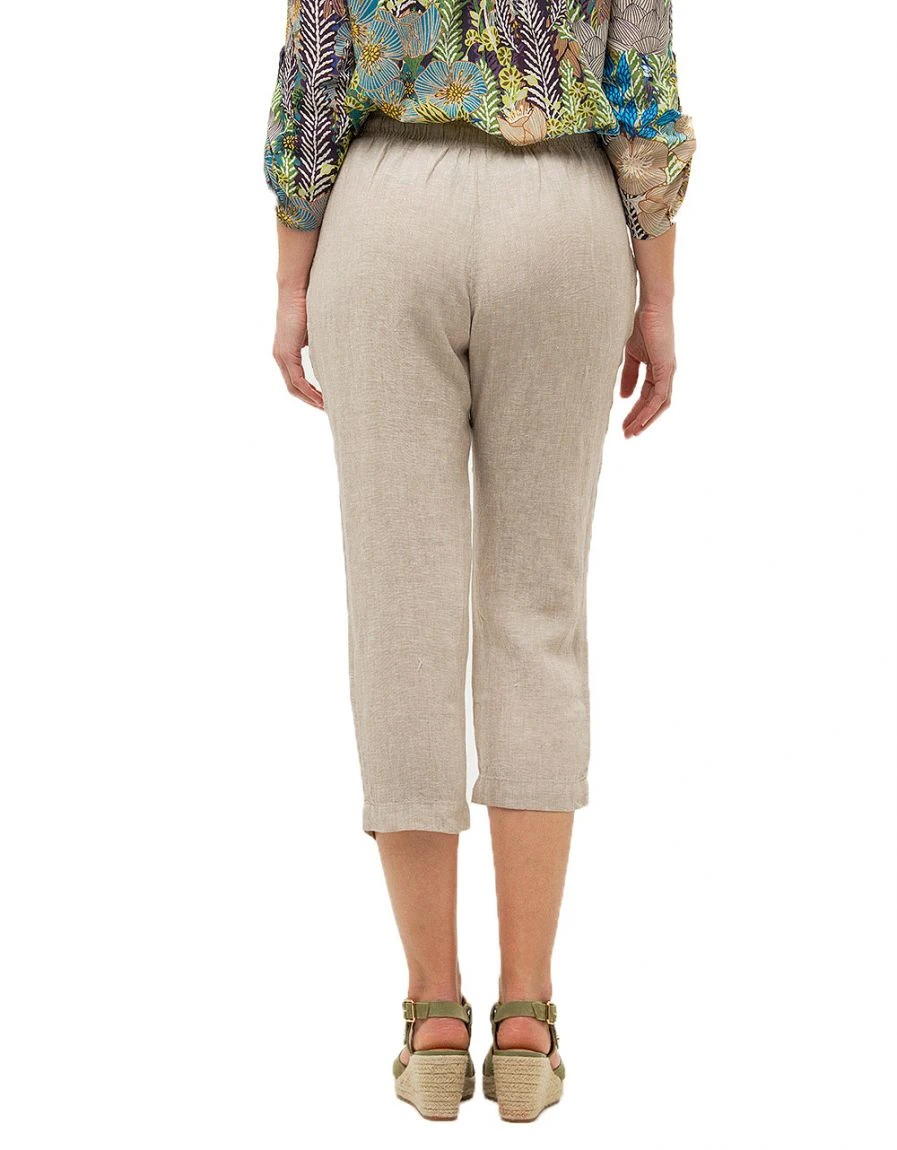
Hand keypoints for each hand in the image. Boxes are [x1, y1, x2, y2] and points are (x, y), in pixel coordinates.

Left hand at [273, 287, 322, 408]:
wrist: (296, 291)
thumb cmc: (306, 306)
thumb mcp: (312, 332)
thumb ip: (316, 345)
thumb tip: (329, 354)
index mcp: (285, 352)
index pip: (294, 380)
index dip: (308, 393)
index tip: (323, 400)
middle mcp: (279, 356)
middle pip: (292, 388)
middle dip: (309, 400)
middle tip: (326, 408)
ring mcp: (281, 356)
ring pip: (294, 387)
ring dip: (310, 399)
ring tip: (326, 407)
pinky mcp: (287, 354)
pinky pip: (298, 380)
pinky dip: (309, 391)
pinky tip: (321, 397)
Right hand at [621, 303, 675, 437]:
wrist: (650, 307)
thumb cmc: (641, 325)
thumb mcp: (631, 355)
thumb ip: (629, 376)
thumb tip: (625, 397)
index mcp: (657, 370)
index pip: (647, 397)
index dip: (636, 412)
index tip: (624, 425)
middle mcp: (666, 373)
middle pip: (656, 405)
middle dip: (641, 421)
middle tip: (627, 435)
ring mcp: (668, 372)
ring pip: (660, 404)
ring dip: (646, 420)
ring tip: (632, 432)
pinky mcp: (666, 368)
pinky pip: (660, 395)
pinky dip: (650, 409)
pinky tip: (640, 420)